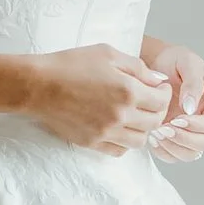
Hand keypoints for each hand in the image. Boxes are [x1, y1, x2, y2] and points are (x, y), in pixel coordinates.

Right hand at [21, 45, 172, 155]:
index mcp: (128, 91)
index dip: (165, 94)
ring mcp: (106, 132)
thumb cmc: (70, 64)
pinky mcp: (92, 142)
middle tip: (151, 102)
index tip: (159, 89)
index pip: (162, 102)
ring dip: (142, 129)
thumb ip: (137, 67)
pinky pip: (119, 151)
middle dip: (157, 111)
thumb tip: (157, 80)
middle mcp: (120, 115)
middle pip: (154, 123)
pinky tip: (118, 128)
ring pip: (140, 141)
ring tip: (135, 116)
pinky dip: (124, 142)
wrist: (38, 85)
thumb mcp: (107, 53)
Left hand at [140, 38, 203, 161]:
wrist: (153, 64)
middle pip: (203, 143)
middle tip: (164, 128)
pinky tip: (152, 137)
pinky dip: (163, 151)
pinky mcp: (174, 138)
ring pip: (189, 154)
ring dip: (173, 147)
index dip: (197, 125)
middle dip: (183, 138)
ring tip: (156, 132)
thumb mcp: (187, 61)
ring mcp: (190, 131)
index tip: (178, 119)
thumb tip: (191, 108)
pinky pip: (173, 156)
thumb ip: (193, 83)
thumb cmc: (173, 60)